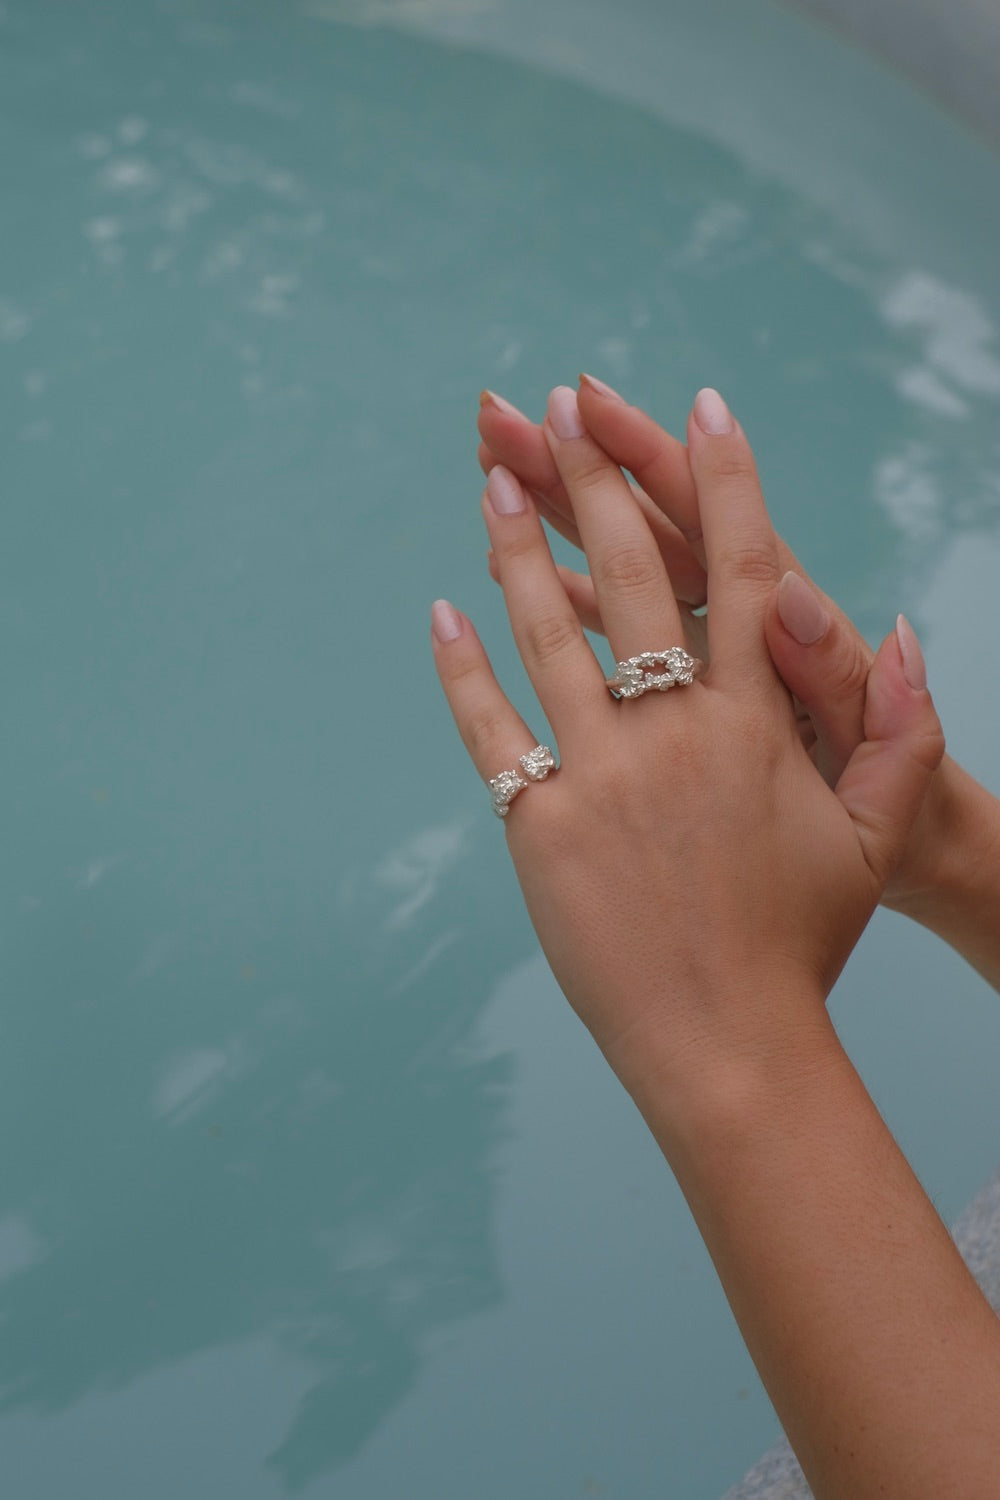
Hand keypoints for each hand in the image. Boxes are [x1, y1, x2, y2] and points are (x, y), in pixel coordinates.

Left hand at [477, 375, 964, 915]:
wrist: (727, 1041)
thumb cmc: (801, 937)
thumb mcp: (874, 834)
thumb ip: (896, 727)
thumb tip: (897, 627)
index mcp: (760, 723)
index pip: (748, 571)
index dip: (725, 480)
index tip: (703, 402)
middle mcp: (679, 731)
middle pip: (636, 575)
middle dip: (595, 478)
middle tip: (556, 405)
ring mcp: (604, 776)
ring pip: (551, 633)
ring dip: (519, 545)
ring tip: (491, 473)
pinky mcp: (542, 825)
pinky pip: (489, 728)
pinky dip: (462, 667)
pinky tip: (440, 607)